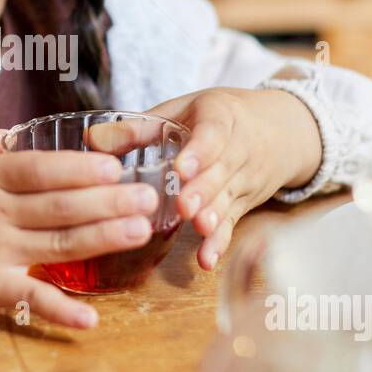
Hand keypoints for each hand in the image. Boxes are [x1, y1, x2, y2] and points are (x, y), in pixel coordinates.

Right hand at [0, 119, 160, 328]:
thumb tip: (7, 132)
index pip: (41, 168)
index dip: (80, 167)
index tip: (115, 166)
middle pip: (61, 205)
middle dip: (110, 201)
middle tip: (150, 197)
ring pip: (58, 243)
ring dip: (104, 239)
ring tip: (140, 232)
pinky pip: (30, 297)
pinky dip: (61, 310)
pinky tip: (91, 319)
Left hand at [137, 88, 321, 270]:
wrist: (279, 129)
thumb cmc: (219, 117)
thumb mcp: (182, 110)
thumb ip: (139, 127)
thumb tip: (92, 140)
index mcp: (221, 117)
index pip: (213, 133)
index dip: (200, 152)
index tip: (182, 168)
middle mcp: (240, 148)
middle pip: (222, 171)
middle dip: (204, 190)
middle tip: (185, 207)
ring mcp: (245, 179)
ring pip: (230, 198)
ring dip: (214, 216)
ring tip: (199, 229)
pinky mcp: (244, 204)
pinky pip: (234, 223)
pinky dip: (221, 242)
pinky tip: (207, 260)